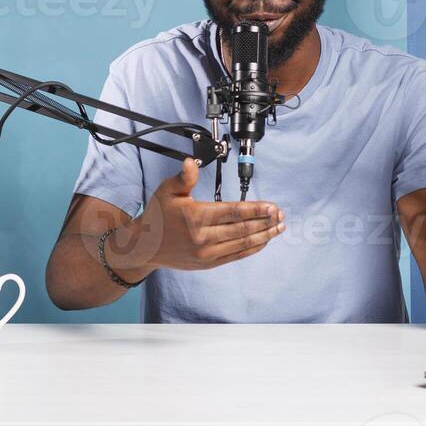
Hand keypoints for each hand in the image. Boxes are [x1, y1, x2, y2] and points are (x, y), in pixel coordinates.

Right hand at [111, 158, 284, 271]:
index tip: (271, 206)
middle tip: (280, 215)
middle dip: (265, 221)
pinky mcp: (208, 263)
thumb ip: (185, 177)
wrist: (144, 247)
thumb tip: (190, 162)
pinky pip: (235, 256)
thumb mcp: (168, 191)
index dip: (256, 209)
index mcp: (196, 217)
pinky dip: (252, 248)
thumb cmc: (157, 216)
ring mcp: (207, 253)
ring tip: (279, 228)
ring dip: (264, 235)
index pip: (233, 212)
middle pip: (242, 229)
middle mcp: (203, 237)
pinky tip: (263, 241)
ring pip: (242, 243)